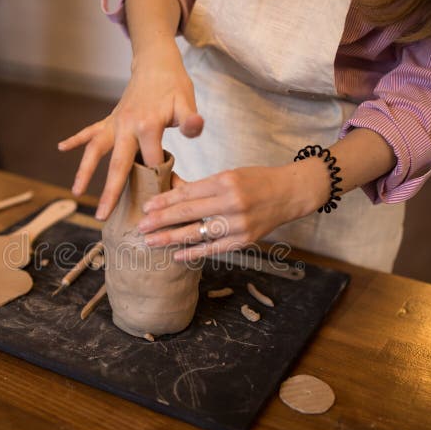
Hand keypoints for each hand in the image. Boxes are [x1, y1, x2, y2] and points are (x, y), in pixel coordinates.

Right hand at [58, 39, 203, 219]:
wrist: (156, 62)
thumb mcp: (186, 101)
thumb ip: (191, 119)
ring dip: (84, 171)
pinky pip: (90, 131)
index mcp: (148, 126)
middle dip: (109, 191)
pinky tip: (62, 147)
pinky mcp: (109, 119)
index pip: (152, 162)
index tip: (159, 200)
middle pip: (117, 164)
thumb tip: (196, 127)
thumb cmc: (174, 85)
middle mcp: (126, 126)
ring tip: (75, 193)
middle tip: (102, 215)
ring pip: (96, 150)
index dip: (157, 181)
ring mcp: (115, 123)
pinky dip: (76, 139)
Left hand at [137, 160, 329, 260]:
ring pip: (198, 233)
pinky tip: (176, 254)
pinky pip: (213, 248)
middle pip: (188, 213)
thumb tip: (172, 196)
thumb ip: (203, 187)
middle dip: (161, 221)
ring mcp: (239, 223)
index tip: (147, 207)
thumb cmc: (256, 181)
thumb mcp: (229, 175)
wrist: (289, 194)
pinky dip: (194, 252)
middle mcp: (231, 202)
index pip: (188, 193)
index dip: (165, 201)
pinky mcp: (244, 240)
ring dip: (171, 238)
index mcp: (225, 181)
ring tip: (152, 242)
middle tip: (141, 227)